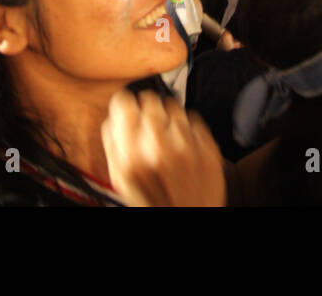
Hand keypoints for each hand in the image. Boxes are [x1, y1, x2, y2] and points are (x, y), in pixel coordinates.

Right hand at [100, 89, 225, 205]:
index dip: (124, 103)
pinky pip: (195, 121)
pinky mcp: (208, 150)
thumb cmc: (153, 204)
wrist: (187, 220)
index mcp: (132, 157)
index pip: (124, 104)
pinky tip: (183, 145)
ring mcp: (187, 148)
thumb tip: (114, 117)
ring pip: (174, 106)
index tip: (127, 106)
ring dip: (168, 115)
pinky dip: (187, 128)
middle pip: (151, 100)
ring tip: (168, 134)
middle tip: (149, 120)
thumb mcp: (121, 181)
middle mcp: (159, 149)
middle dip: (147, 107)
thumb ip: (113, 146)